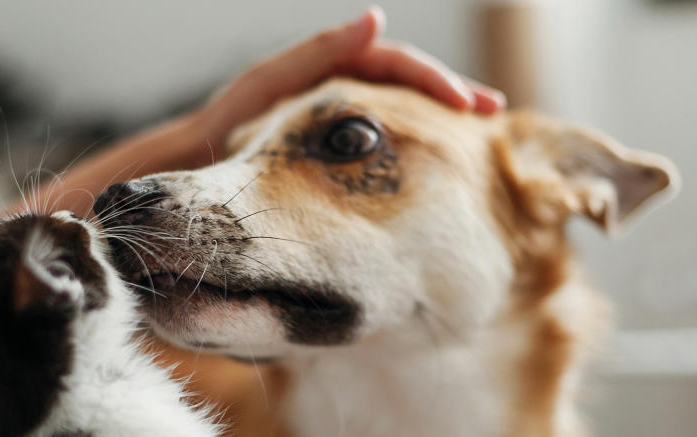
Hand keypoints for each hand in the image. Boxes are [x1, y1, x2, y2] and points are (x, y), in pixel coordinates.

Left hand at [195, 6, 504, 152]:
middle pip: (408, 80)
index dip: (434, 79)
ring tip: (480, 131)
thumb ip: (319, 51)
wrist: (201, 159)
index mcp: (331, 62)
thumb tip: (378, 17)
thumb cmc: (228, 121)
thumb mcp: (269, 83)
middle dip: (453, 92)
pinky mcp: (335, 139)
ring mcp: (340, 111)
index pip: (395, 62)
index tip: (468, 104)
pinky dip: (414, 136)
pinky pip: (385, 131)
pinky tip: (436, 153)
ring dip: (440, 114)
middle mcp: (341, 80)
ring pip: (402, 104)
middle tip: (495, 112)